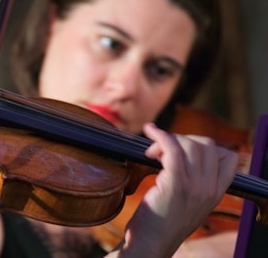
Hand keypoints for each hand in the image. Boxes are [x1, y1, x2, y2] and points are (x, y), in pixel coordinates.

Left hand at [115, 123, 237, 256]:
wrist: (150, 245)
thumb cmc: (160, 224)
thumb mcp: (187, 203)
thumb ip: (193, 182)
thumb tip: (179, 152)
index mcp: (216, 194)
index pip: (227, 157)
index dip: (204, 146)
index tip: (182, 150)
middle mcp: (210, 189)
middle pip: (206, 145)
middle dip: (183, 140)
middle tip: (161, 152)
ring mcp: (195, 187)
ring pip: (189, 144)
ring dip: (168, 140)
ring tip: (152, 152)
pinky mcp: (175, 184)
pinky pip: (172, 148)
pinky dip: (160, 136)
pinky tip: (150, 131)